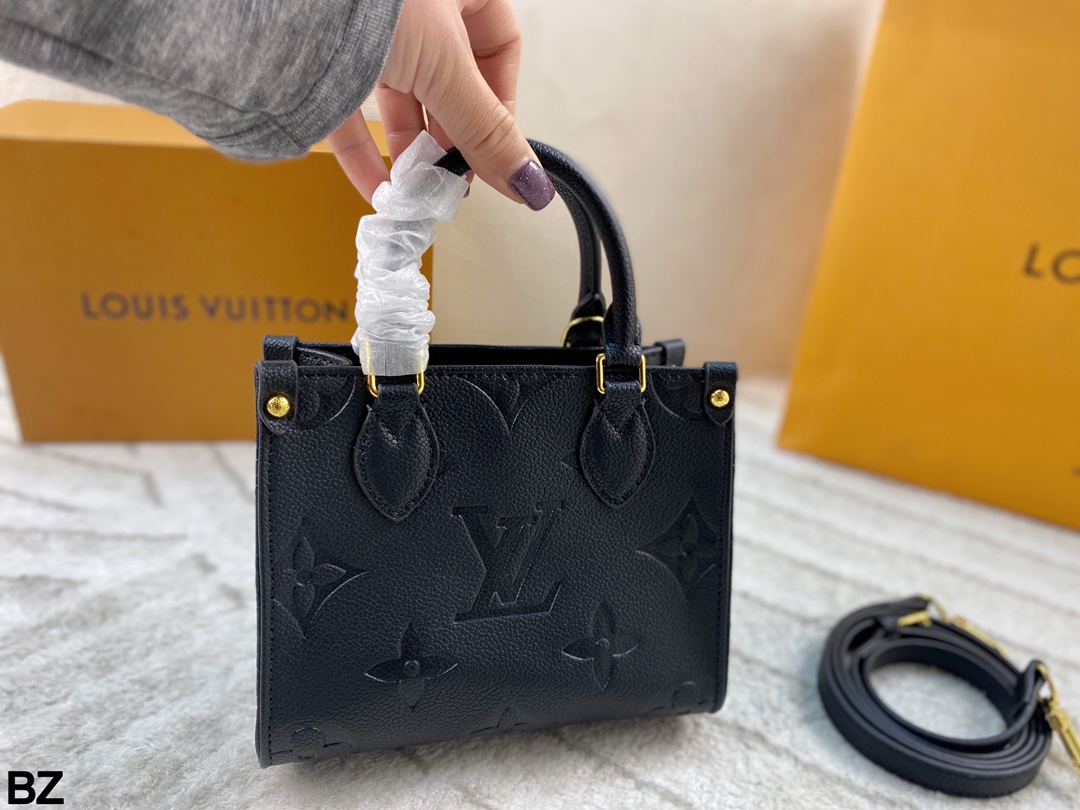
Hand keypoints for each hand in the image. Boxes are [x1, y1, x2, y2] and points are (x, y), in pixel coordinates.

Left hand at [327, 0, 554, 210]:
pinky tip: (379, 189)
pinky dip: (367, 154)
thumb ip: (486, 129)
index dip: (499, 106)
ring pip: (402, 98)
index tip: (495, 156)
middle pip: (449, 83)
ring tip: (417, 192)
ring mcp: (368, 29)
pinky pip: (353, 111)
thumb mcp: (445, 66)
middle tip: (453, 182)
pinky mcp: (324, 56)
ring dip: (412, 152)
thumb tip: (528, 182)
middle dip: (452, 140)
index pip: (497, 49)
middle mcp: (416, 6)